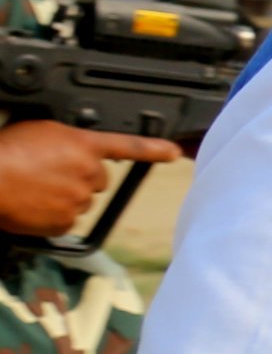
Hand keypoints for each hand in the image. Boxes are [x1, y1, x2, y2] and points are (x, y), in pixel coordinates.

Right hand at [0, 120, 182, 236]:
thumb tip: (73, 150)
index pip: (129, 146)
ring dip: (66, 197)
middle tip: (51, 174)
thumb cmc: (4, 150)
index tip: (174, 152)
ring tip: (35, 188)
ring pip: (81, 200)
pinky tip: (33, 205)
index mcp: (84, 145)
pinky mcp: (65, 222)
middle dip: (82, 177)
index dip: (154, 149)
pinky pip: (65, 221)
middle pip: (99, 179)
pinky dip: (52, 217)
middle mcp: (89, 173)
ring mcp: (79, 199)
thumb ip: (68, 141)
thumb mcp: (40, 130)